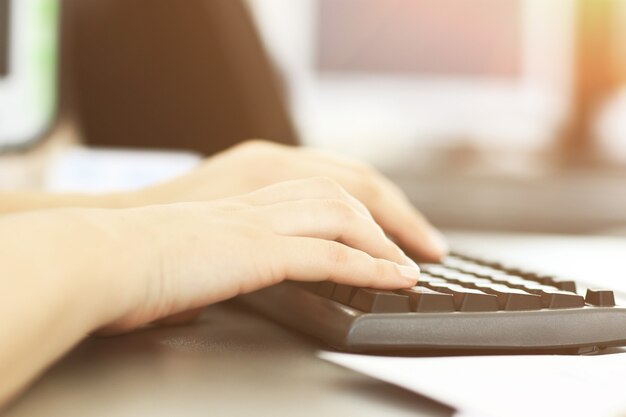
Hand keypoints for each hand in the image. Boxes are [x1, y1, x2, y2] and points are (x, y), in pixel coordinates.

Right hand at [139, 140, 446, 260]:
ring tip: (416, 263)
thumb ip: (218, 253)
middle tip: (424, 241)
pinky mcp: (259, 250)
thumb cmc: (135, 258)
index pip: (323, 183)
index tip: (389, 225)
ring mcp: (261, 220)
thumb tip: (220, 276)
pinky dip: (369, 267)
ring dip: (387, 240)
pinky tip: (395, 278)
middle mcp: (260, 195)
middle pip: (346, 189)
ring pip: (345, 215)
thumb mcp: (192, 247)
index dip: (365, 202)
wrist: (101, 255)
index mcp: (246, 192)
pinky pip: (329, 255)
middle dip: (392, 214)